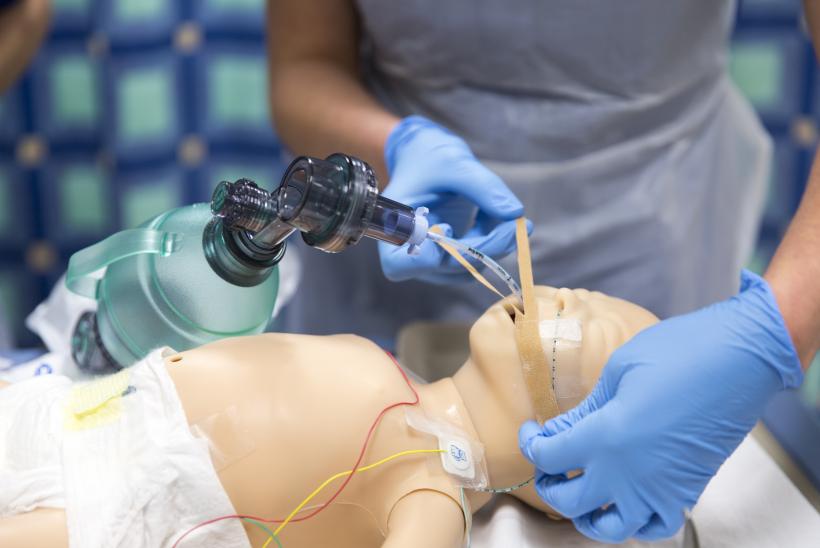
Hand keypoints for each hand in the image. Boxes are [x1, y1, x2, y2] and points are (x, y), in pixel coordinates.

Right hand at [378, 116, 523, 283]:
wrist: (427, 156)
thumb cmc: (429, 156)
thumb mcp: (453, 162)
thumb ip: (483, 187)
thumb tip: (514, 213)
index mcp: (393, 228)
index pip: (400, 264)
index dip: (427, 256)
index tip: (447, 226)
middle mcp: (410, 252)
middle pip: (445, 268)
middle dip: (484, 247)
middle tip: (517, 225)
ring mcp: (432, 260)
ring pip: (468, 268)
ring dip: (496, 246)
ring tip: (515, 219)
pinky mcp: (452, 258)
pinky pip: (478, 260)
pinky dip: (496, 242)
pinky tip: (505, 219)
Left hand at [518, 271, 802, 542]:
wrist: (740, 359)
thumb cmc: (679, 353)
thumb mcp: (618, 372)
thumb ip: (585, 410)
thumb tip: (560, 431)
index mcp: (605, 438)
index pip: (547, 457)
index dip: (531, 444)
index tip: (532, 431)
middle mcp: (628, 474)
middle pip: (569, 501)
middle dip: (549, 484)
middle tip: (548, 463)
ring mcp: (659, 488)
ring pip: (610, 527)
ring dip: (587, 515)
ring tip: (582, 494)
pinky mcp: (686, 491)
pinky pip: (654, 526)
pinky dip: (634, 523)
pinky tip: (624, 502)